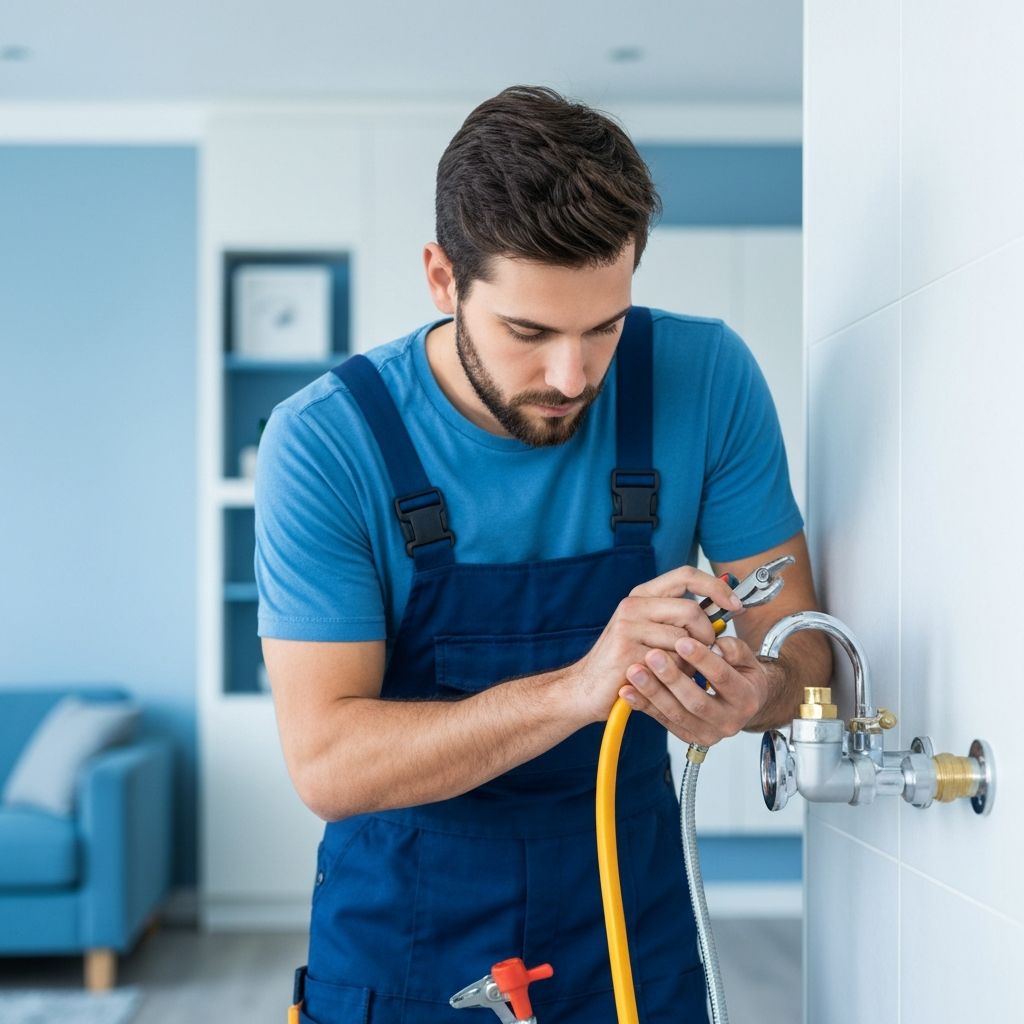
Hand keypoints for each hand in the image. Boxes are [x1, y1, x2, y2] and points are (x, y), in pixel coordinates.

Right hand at [570, 565, 742, 724]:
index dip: (715, 587)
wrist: (586, 688)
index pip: (686, 575)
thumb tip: (722, 614)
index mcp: (642, 595)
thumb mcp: (651, 631)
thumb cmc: (623, 661)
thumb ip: (680, 620)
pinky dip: (674, 675)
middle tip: (701, 653)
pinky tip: (659, 679)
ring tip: (673, 670)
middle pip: (691, 610)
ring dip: (688, 661)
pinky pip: (671, 662)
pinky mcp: (627, 651)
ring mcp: (628, 627)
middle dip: (705, 635)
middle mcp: (633, 605)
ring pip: (684, 640)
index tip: (735, 604)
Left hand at [618, 635, 770, 746]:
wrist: (741, 704)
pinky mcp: (688, 737)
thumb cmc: (740, 675)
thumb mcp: (745, 659)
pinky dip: (643, 705)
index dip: (702, 660)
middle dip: (672, 678)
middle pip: (696, 701)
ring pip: (676, 713)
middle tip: (652, 655)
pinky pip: (662, 721)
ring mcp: (707, 733)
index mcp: (746, 699)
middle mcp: (728, 721)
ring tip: (634, 670)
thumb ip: (733, 649)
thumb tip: (715, 645)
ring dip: (652, 692)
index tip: (682, 641)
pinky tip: (627, 691)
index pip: (723, 678)